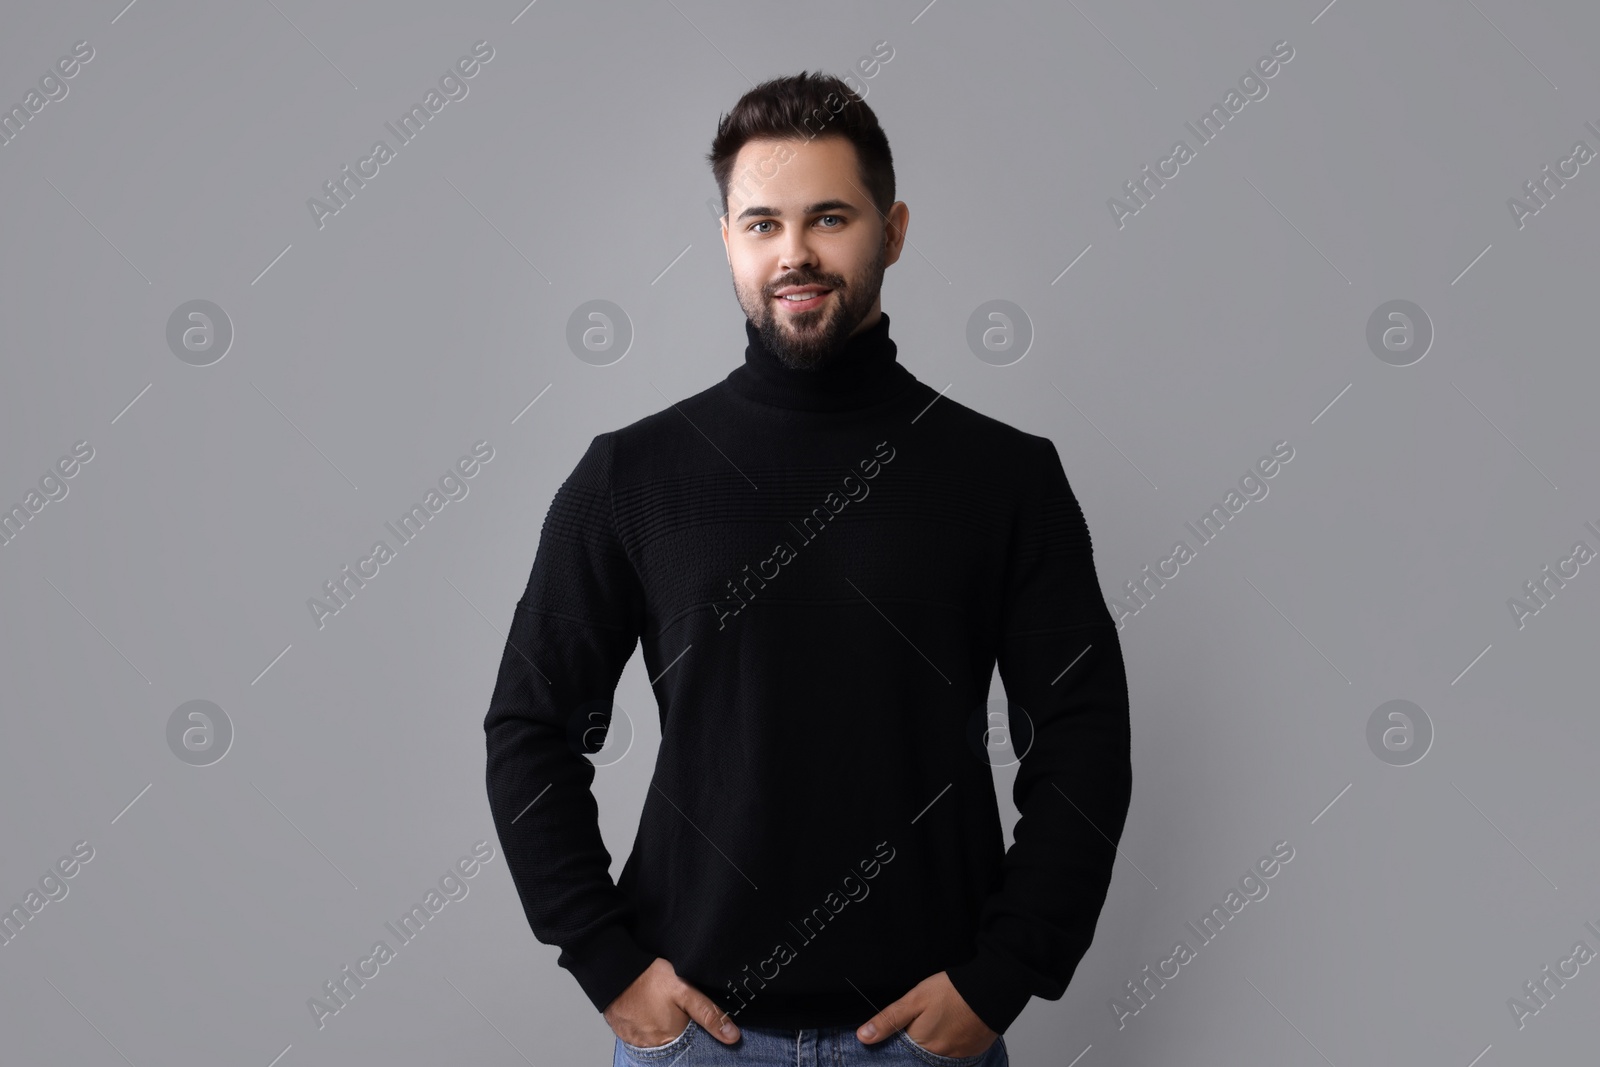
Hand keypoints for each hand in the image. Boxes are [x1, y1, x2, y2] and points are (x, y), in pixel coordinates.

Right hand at [603, 957, 740, 1046]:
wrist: (614, 971)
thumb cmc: (649, 979)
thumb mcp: (685, 991)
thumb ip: (708, 1014)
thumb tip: (732, 1036)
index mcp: (670, 1040)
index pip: (694, 1051)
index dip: (701, 1039)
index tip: (701, 1026)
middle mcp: (652, 1048)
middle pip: (677, 1048)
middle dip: (684, 1035)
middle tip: (680, 1014)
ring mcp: (636, 1043)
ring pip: (660, 1044)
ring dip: (667, 1033)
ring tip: (666, 1013)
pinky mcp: (625, 1035)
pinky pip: (644, 1038)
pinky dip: (651, 1030)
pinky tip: (653, 1014)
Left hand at [855, 971, 997, 1057]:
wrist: (992, 988)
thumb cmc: (953, 991)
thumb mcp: (915, 999)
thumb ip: (889, 1019)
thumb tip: (863, 1037)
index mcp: (922, 1045)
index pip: (901, 1053)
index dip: (896, 1042)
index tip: (901, 1029)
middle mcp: (940, 1057)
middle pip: (919, 1055)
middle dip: (916, 1041)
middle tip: (925, 1019)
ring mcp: (959, 1057)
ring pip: (937, 1054)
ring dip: (934, 1042)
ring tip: (939, 1020)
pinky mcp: (974, 1051)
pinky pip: (955, 1053)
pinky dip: (951, 1042)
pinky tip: (952, 1025)